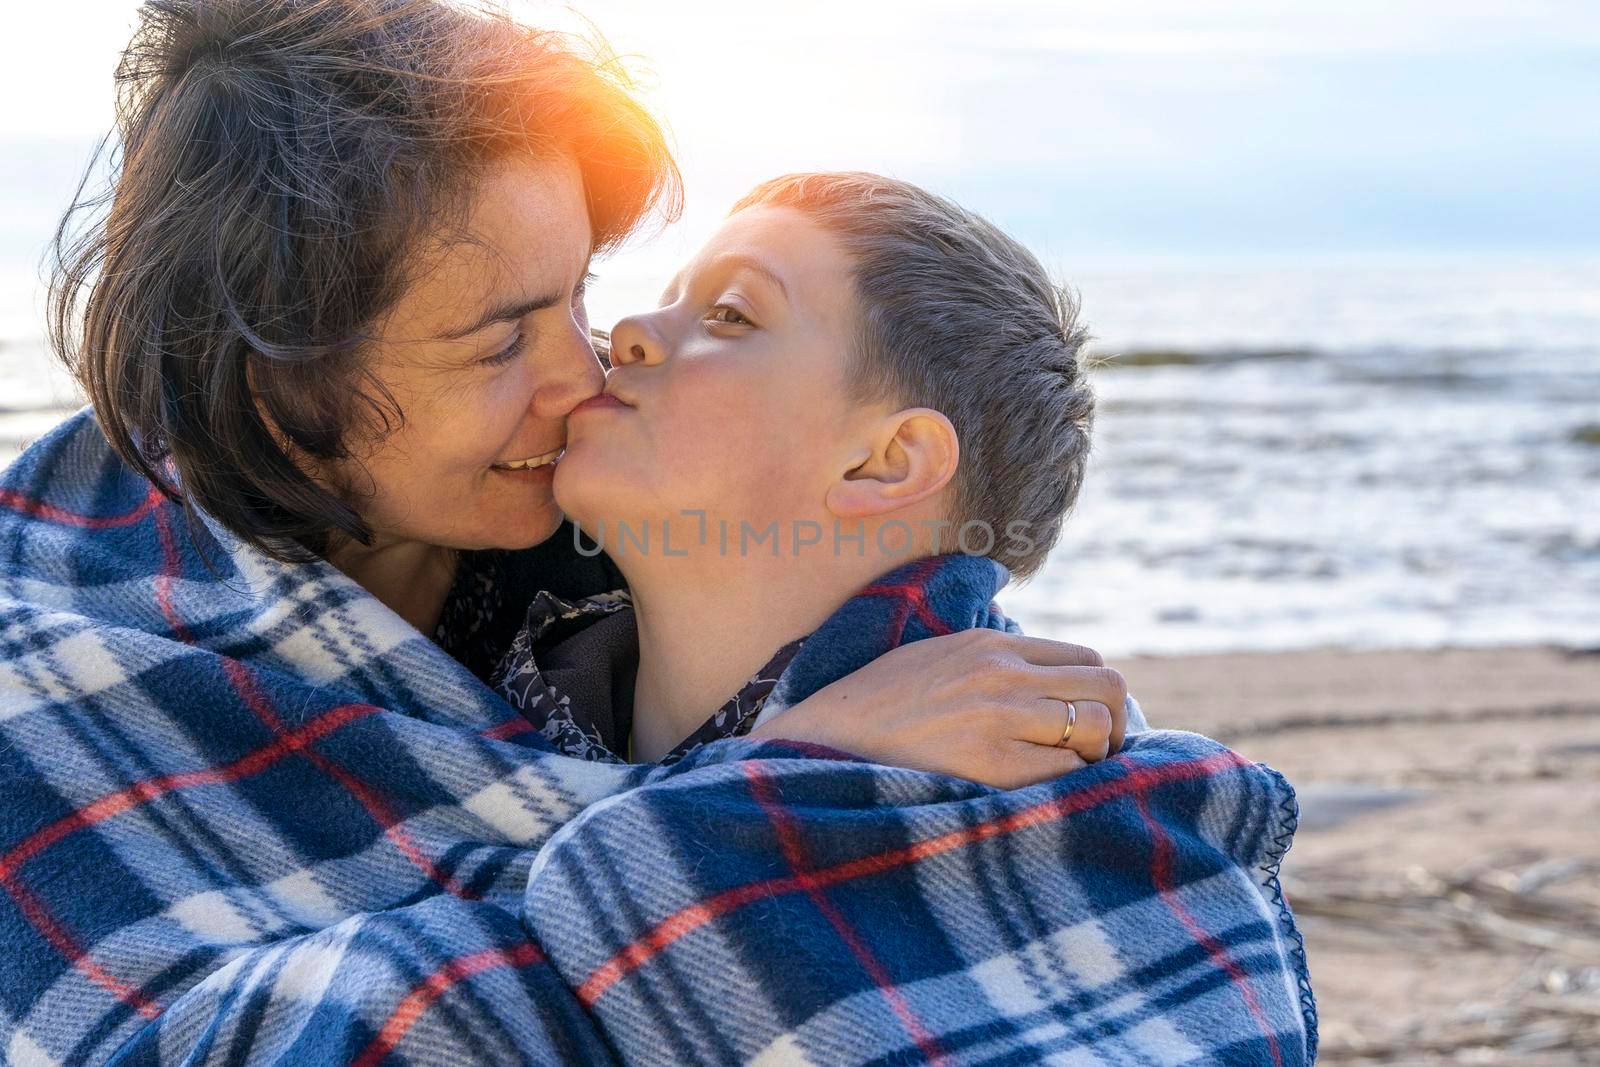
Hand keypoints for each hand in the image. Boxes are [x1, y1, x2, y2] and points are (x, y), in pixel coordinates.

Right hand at [745, 628, 1127, 788]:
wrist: (826, 742)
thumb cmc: (878, 709)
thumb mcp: (935, 657)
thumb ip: (990, 660)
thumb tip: (1047, 681)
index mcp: (991, 646)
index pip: (1085, 661)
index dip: (1097, 697)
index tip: (1087, 726)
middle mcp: (1003, 676)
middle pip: (1108, 688)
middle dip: (1116, 726)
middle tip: (1095, 757)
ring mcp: (999, 720)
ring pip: (1096, 731)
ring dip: (1094, 760)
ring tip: (1067, 779)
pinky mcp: (990, 768)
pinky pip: (1064, 774)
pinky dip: (1066, 787)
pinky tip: (1041, 797)